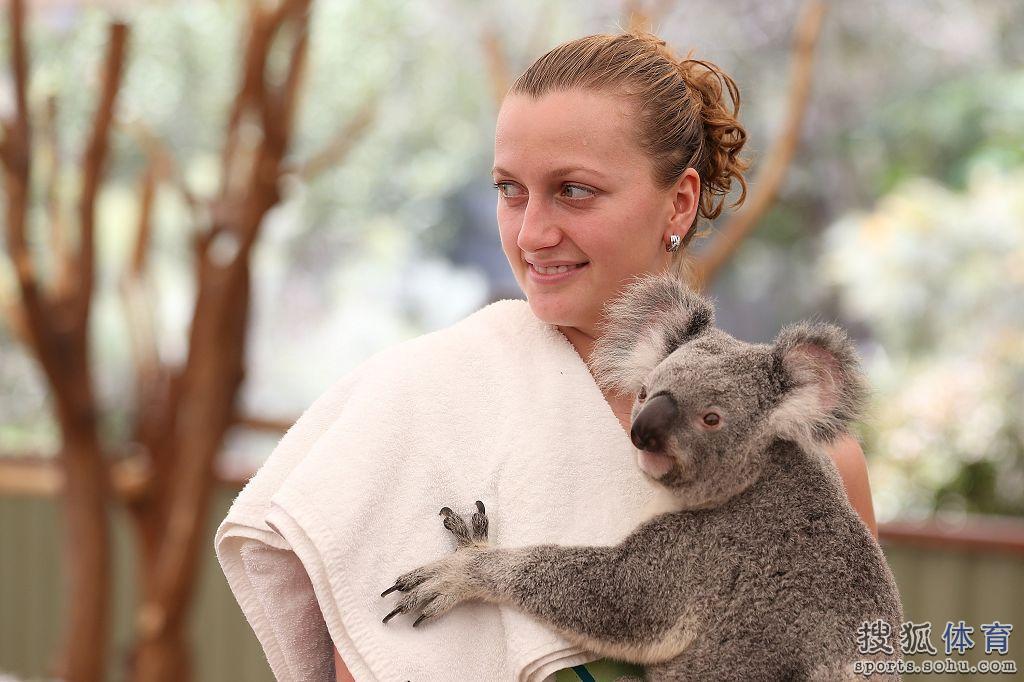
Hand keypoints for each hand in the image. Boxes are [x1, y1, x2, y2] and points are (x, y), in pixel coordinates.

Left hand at [380, 500, 489, 627]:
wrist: (492, 567)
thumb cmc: (481, 554)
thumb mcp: (469, 541)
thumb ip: (460, 528)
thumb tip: (460, 511)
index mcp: (440, 563)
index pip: (417, 572)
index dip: (405, 579)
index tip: (393, 584)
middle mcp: (439, 575)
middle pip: (416, 586)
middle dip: (403, 596)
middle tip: (389, 603)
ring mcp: (445, 586)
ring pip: (422, 597)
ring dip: (410, 605)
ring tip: (399, 613)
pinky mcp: (454, 597)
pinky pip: (437, 608)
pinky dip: (427, 616)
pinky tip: (418, 624)